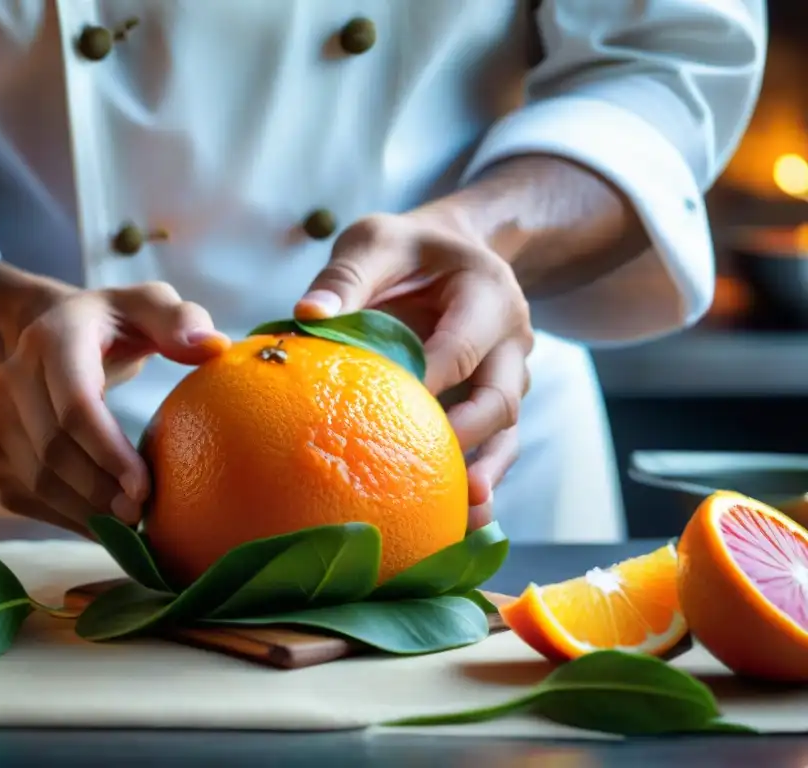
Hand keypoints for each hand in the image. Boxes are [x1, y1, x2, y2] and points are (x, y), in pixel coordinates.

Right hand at [0, 282, 229, 537]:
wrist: (47, 330)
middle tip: (143, 517)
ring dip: (81, 511)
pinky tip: (100, 526)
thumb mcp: (148, 304)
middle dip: (99, 491)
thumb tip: (214, 346)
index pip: (76, 403)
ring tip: (128, 527)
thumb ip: (181, 318)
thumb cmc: (113, 322)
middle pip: (53, 449)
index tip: (145, 489)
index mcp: (54, 337)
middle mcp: (13, 375)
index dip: (108, 451)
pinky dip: (61, 517)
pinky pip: (22, 494)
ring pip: (34, 479)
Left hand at [295, 210, 533, 527]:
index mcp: (487, 293)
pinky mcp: (491, 406)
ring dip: (487, 474)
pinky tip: (457, 522)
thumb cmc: (408, 251)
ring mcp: (506, 378)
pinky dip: (479, 482)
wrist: (451, 256)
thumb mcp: (377, 242)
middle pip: (501, 397)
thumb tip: (307, 316)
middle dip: (471, 437)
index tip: (399, 405)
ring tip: (463, 514)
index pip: (466, 341)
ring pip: (507, 433)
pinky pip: (494, 448)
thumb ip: (346, 275)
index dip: (438, 376)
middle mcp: (510, 340)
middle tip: (436, 472)